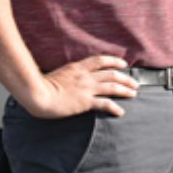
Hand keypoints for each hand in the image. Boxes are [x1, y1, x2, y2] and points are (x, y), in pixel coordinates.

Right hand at [20, 55, 138, 118]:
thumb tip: (73, 76)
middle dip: (125, 78)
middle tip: (134, 83)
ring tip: (133, 93)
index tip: (123, 64)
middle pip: (111, 74)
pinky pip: (105, 103)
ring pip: (112, 86)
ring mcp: (87, 88)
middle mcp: (86, 76)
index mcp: (78, 68)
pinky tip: (120, 111)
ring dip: (125, 90)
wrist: (38, 94)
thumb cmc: (42, 85)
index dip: (114, 61)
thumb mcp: (59, 73)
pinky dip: (114, 107)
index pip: (101, 60)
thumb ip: (70, 74)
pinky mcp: (85, 102)